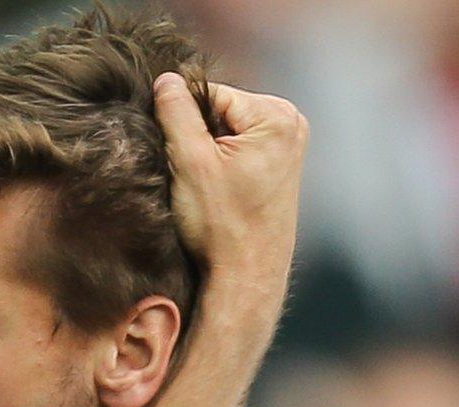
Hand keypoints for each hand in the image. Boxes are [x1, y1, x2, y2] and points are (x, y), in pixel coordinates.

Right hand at [153, 74, 307, 281]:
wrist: (247, 275)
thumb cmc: (222, 225)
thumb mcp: (190, 162)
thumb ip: (176, 112)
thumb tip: (167, 79)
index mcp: (277, 116)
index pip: (210, 94)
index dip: (185, 122)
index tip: (182, 160)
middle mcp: (291, 123)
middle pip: (221, 110)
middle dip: (198, 136)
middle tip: (195, 177)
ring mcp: (289, 145)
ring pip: (227, 130)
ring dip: (208, 151)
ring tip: (208, 188)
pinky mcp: (281, 165)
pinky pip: (239, 148)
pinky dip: (222, 164)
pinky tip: (220, 192)